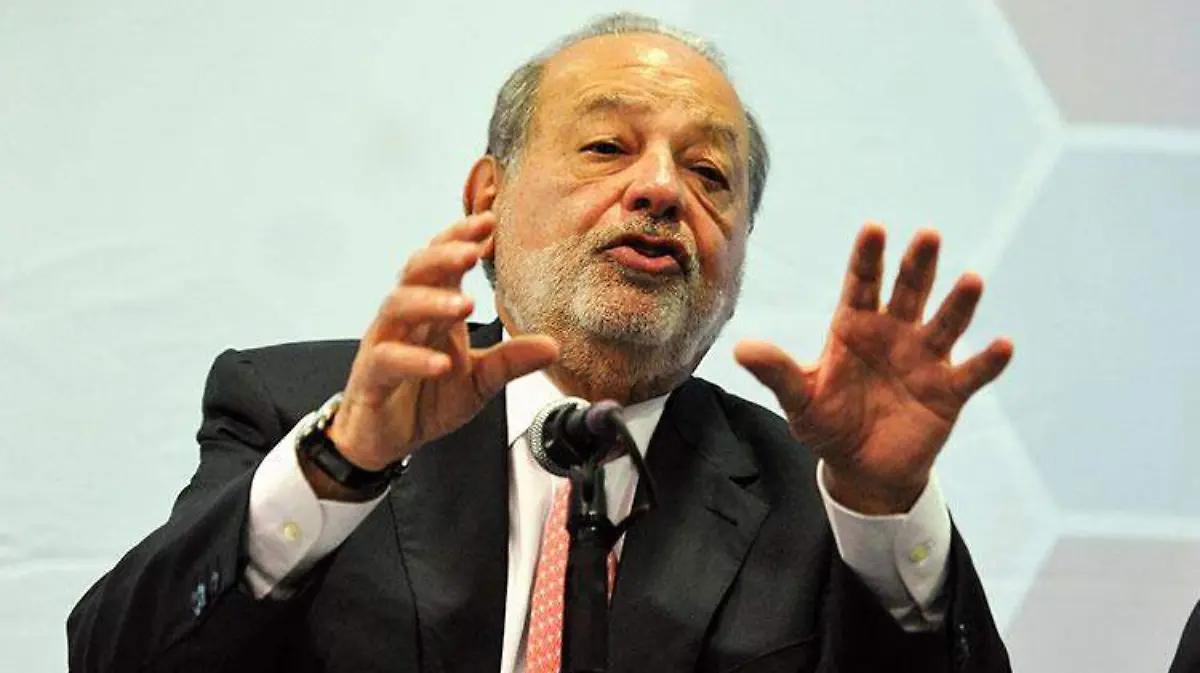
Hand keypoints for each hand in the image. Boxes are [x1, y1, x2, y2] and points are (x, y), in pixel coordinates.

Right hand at [314, 213, 558, 496]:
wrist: (384, 438)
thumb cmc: (426, 398)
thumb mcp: (479, 381)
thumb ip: (511, 361)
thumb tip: (553, 345)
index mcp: (434, 312)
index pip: (442, 262)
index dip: (461, 239)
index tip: (489, 222)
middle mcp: (407, 320)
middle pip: (416, 272)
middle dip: (443, 256)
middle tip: (472, 252)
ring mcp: (386, 344)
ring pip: (398, 307)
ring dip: (431, 302)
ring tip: (463, 305)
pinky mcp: (372, 376)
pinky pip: (388, 359)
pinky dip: (415, 359)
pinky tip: (441, 364)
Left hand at [735, 223, 1012, 513]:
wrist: (862, 469)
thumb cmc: (828, 424)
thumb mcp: (800, 399)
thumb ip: (777, 371)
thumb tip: (741, 347)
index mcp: (855, 326)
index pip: (861, 283)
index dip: (867, 257)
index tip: (874, 227)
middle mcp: (894, 333)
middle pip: (909, 291)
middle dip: (918, 264)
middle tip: (928, 234)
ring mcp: (925, 359)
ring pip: (945, 324)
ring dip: (959, 303)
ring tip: (972, 280)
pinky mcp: (949, 391)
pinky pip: (972, 373)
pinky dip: (988, 361)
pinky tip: (1003, 344)